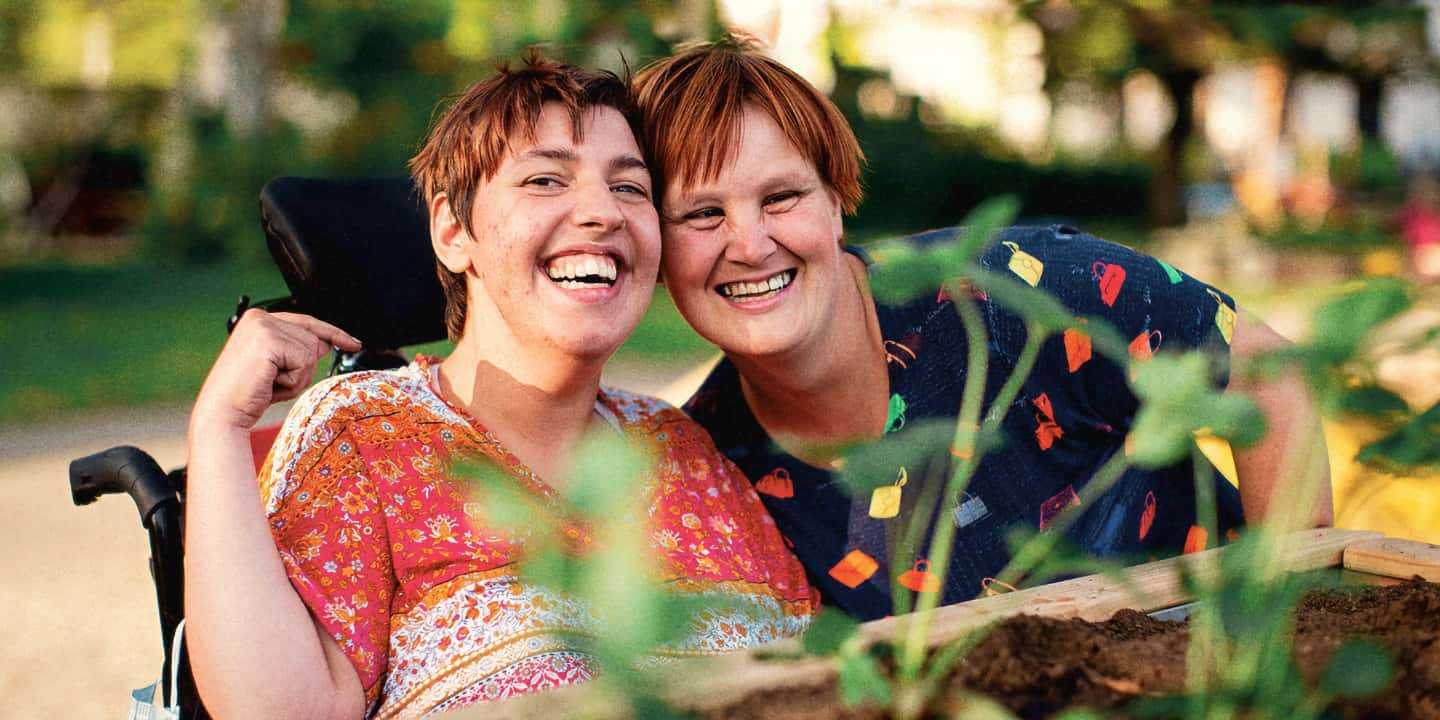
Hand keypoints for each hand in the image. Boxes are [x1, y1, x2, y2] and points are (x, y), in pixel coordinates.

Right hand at [192, 309, 362, 431]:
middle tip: (273, 382)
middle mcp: (260, 317)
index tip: (354, 343)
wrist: (223, 414)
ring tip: (269, 383)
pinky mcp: (268, 340)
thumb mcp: (279, 368)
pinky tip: (270, 384)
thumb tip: (327, 341)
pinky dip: (293, 380)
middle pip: (314, 338)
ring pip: (311, 351)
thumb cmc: (248, 395)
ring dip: (297, 376)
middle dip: (303, 368)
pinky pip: (304, 361)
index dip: (333, 333)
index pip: (308, 322)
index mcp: (258, 319)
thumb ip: (299, 349)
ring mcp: (263, 326)